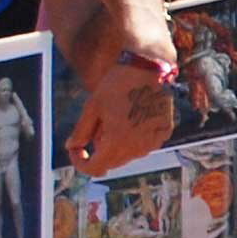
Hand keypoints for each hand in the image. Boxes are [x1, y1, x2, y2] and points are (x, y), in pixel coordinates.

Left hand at [73, 48, 177, 174]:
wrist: (149, 69)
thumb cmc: (117, 85)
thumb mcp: (92, 107)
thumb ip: (81, 131)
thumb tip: (72, 146)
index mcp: (116, 142)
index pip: (95, 168)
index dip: (80, 163)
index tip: (76, 151)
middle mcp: (136, 147)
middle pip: (112, 162)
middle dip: (99, 151)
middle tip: (95, 129)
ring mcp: (153, 142)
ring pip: (128, 154)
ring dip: (118, 145)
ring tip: (115, 119)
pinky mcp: (164, 133)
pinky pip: (144, 144)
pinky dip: (134, 138)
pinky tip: (132, 117)